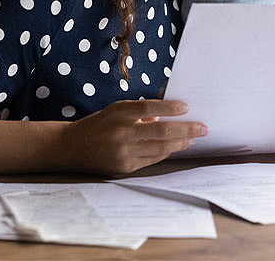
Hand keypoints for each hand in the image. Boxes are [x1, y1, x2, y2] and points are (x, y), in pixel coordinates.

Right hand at [63, 100, 206, 174]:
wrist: (71, 147)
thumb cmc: (100, 124)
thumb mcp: (117, 110)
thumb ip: (141, 110)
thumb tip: (170, 112)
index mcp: (119, 113)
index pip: (149, 108)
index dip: (170, 107)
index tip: (187, 107)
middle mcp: (121, 132)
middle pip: (160, 130)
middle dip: (186, 129)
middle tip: (203, 127)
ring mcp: (122, 152)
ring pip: (159, 147)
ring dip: (181, 142)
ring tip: (195, 138)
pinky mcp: (123, 167)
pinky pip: (152, 159)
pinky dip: (166, 151)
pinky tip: (177, 146)